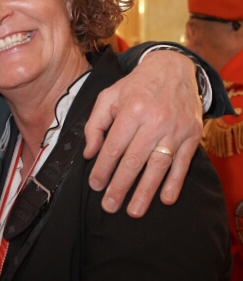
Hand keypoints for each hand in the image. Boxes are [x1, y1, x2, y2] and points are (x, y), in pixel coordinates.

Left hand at [83, 51, 202, 216]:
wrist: (173, 69)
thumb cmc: (136, 86)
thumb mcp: (109, 97)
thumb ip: (95, 125)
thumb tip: (89, 153)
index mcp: (132, 110)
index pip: (114, 147)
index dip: (103, 169)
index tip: (96, 185)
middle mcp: (154, 120)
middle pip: (134, 160)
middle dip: (120, 186)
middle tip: (109, 206)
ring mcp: (175, 129)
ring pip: (158, 165)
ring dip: (146, 191)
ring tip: (134, 210)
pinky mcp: (191, 134)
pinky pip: (183, 162)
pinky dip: (175, 182)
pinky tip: (165, 199)